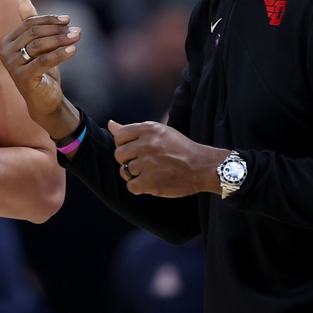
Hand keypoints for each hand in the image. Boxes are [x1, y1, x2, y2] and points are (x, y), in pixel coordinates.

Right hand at [0, 0, 80, 136]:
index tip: (67, 19)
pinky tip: (73, 49)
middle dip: (57, 29)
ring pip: (39, 45)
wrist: (44, 100)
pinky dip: (60, 54)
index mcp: (7, 42)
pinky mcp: (23, 78)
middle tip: (76, 30)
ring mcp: (12, 66)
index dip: (49, 19)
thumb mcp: (38, 46)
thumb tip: (22, 0)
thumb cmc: (41, 71)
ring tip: (77, 36)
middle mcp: (5, 53)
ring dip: (61, 39)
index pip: (29, 23)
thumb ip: (31, 25)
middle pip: (34, 33)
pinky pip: (43, 61)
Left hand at [109, 120, 226, 197]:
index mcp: (148, 129)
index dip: (124, 145)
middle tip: (143, 163)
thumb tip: (109, 124)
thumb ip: (133, 130)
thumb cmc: (179, 149)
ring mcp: (148, 164)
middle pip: (119, 154)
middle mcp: (146, 144)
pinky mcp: (151, 182)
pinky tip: (150, 182)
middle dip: (128, 160)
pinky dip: (139, 187)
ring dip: (134, 175)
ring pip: (124, 171)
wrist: (202, 167)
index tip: (135, 150)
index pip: (119, 136)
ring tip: (150, 172)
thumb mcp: (159, 132)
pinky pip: (131, 186)